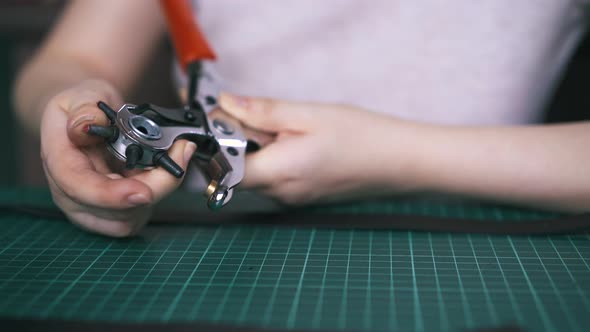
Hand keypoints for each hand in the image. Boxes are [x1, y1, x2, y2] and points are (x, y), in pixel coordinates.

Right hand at [40, 79, 195, 236]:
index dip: (112, 195)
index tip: (144, 192)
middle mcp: (70, 192)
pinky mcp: (113, 213)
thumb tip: (88, 125)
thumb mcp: (82, 94)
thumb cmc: (83, 107)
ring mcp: (91, 207)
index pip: (79, 187)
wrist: (86, 119)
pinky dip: (160, 193)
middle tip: (180, 151)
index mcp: (59, 161)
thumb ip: (86, 109)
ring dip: (161, 189)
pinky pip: (139, 215)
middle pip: (114, 210)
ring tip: (175, 154)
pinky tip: (165, 169)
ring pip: (131, 217)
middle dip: (156, 185)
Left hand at [219, 93, 419, 204]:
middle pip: (238, 169)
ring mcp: (292, 198)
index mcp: (280, 173)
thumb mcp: (308, 114)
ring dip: (260, 148)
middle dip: (240, 140)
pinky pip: (275, 177)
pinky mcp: (302, 196)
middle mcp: (281, 193)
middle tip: (264, 116)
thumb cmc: (361, 137)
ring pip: (256, 172)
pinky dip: (276, 157)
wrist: (399, 162)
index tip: (227, 118)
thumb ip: (262, 112)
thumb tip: (226, 104)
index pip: (223, 167)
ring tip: (290, 129)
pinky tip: (301, 142)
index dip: (217, 142)